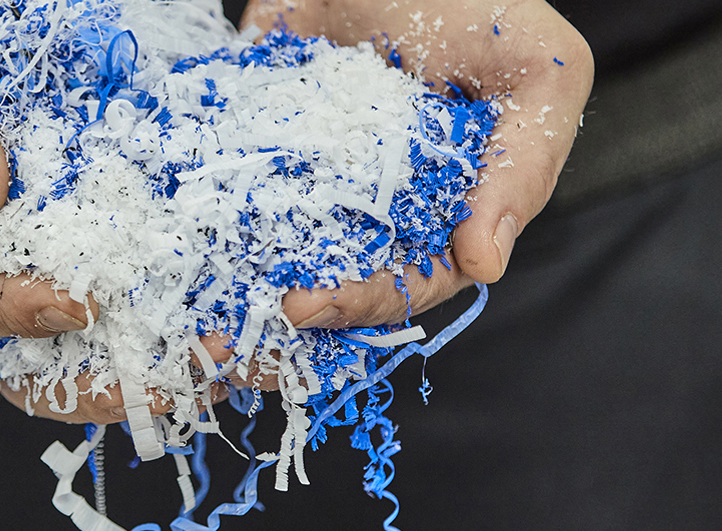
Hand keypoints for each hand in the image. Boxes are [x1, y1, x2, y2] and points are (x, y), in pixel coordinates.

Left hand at [241, 0, 593, 327]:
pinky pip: (236, 181)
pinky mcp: (266, 133)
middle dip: (302, 301)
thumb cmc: (483, 2)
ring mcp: (320, 171)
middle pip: (345, 276)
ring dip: (250, 280)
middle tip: (264, 308)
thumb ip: (527, 163)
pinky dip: (209, 211)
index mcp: (451, 202)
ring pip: (285, 245)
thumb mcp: (537, 72)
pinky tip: (184, 239)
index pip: (415, 277)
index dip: (369, 300)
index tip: (316, 306)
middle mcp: (383, 199)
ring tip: (210, 304)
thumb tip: (485, 263)